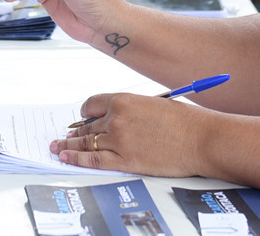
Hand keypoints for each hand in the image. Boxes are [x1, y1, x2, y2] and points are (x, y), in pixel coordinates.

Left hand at [49, 93, 207, 176]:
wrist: (200, 139)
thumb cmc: (184, 121)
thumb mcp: (154, 104)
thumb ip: (133, 110)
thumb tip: (120, 118)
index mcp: (124, 100)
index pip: (92, 104)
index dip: (85, 112)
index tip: (82, 117)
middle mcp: (116, 118)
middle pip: (87, 125)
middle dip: (76, 131)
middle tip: (66, 135)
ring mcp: (118, 140)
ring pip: (86, 142)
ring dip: (69, 144)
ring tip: (59, 147)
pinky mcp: (124, 160)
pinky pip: (93, 160)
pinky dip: (76, 158)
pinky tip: (66, 157)